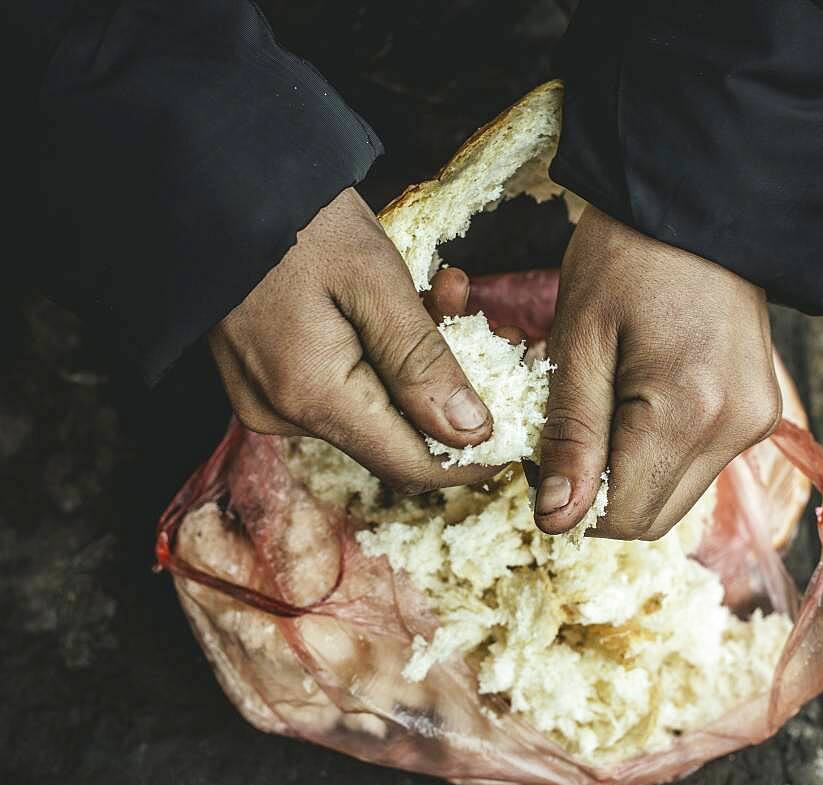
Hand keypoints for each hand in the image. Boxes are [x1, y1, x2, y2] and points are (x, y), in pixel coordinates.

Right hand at [209, 188, 497, 494]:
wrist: (203, 176)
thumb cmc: (290, 215)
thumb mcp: (373, 278)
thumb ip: (422, 361)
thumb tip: (473, 432)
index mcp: (311, 395)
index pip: (412, 466)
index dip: (470, 458)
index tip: (515, 427)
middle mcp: (284, 414)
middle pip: (395, 437)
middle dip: (451, 394)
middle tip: (492, 330)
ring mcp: (269, 398)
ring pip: (373, 408)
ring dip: (419, 363)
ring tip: (448, 292)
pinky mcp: (265, 378)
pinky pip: (341, 385)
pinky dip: (382, 353)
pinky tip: (406, 300)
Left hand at [534, 206, 781, 538]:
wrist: (698, 197)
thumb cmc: (626, 255)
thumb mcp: (579, 340)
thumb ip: (570, 435)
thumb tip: (555, 519)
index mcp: (690, 414)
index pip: (621, 516)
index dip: (568, 502)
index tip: (540, 454)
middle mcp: (736, 431)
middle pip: (652, 516)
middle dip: (595, 494)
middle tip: (561, 434)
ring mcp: (755, 422)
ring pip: (673, 493)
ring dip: (625, 473)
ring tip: (598, 407)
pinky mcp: (758, 411)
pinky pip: (694, 462)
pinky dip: (653, 451)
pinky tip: (633, 401)